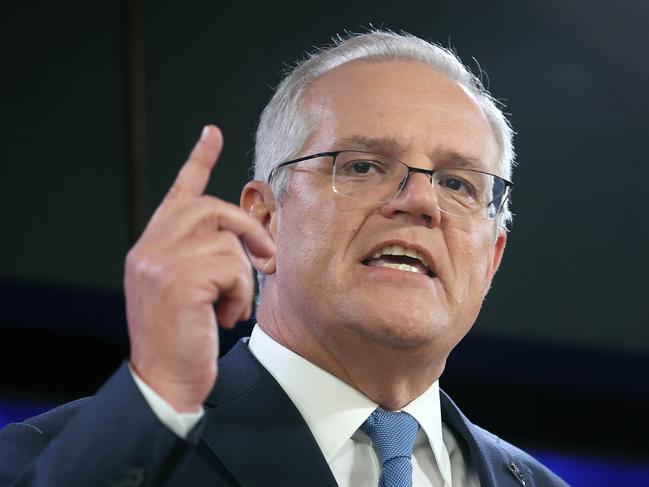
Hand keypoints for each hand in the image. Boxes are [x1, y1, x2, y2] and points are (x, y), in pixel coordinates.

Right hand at [125, 126, 274, 411]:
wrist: (164, 381)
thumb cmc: (183, 338)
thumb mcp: (188, 290)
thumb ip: (202, 257)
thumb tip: (242, 241)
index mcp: (152, 247)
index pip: (178, 193)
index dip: (197, 161)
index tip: (211, 133)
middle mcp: (150, 247)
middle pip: (213, 209)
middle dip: (247, 232)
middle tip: (265, 259)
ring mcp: (160, 261)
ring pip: (227, 240)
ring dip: (241, 275)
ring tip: (229, 305)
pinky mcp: (178, 279)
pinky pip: (232, 267)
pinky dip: (240, 293)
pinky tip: (225, 317)